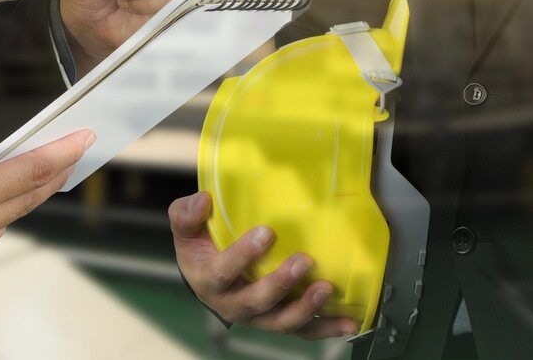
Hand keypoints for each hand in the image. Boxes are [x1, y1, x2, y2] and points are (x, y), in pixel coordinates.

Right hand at [170, 191, 357, 338]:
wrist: (207, 277)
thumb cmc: (200, 248)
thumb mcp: (186, 229)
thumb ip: (186, 214)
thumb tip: (203, 200)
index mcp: (207, 281)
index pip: (222, 272)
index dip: (243, 256)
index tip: (265, 233)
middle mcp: (231, 305)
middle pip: (256, 302)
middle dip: (281, 284)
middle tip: (304, 261)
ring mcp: (257, 317)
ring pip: (280, 321)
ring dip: (305, 308)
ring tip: (326, 289)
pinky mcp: (277, 321)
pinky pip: (302, 330)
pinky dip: (324, 328)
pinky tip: (346, 321)